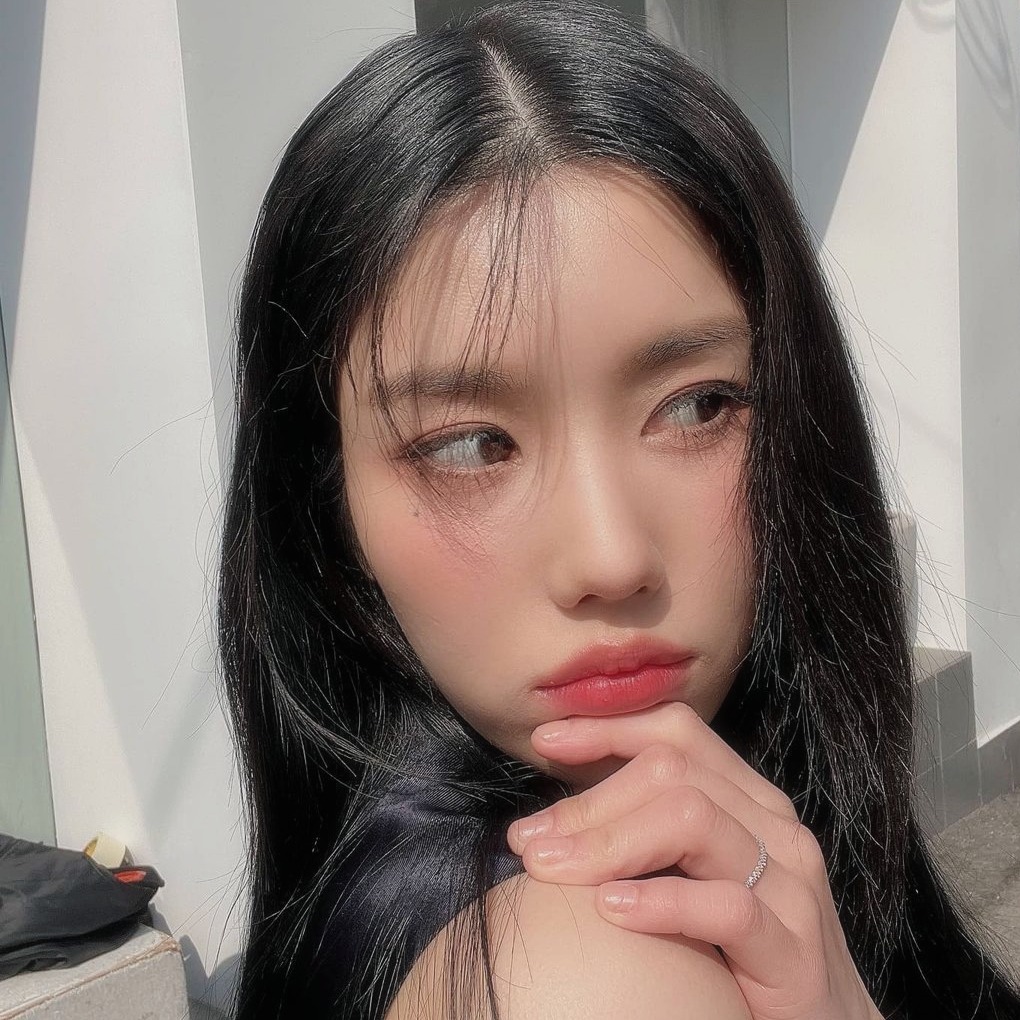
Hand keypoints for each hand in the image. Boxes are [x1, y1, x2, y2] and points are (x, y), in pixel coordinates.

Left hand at [506, 702, 883, 1019]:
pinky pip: (726, 908)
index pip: (677, 734)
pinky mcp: (796, 953)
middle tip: (529, 840)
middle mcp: (774, 827)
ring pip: (693, 819)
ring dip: (608, 840)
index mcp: (750, 799)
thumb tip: (556, 816)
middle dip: (590, 800)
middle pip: (672, 772)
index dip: (608, 729)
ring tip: (552, 869)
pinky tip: (611, 910)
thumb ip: (650, 834)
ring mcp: (791, 885)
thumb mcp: (698, 873)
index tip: (544, 741)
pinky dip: (661, 902)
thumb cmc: (745, 950)